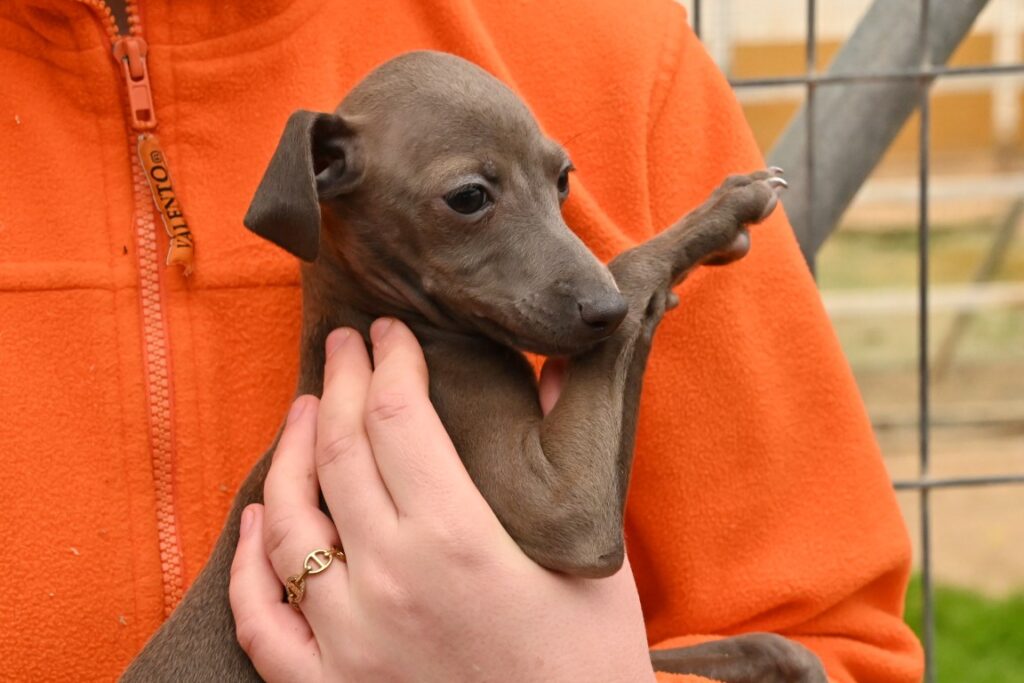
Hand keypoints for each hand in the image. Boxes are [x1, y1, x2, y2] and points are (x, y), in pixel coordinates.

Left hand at [229, 319, 654, 682]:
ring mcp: (346, 639)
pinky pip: (260, 619)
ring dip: (289, 454)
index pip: (402, 418)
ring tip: (307, 412)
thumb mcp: (593, 556)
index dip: (392, 361)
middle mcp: (389, 580)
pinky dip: (246, 562)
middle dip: (343, 384)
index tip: (391, 331)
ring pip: (288, 523)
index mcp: (457, 540)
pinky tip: (254, 518)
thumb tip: (555, 367)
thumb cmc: (589, 665)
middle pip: (342, 453)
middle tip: (346, 345)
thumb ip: (567, 453)